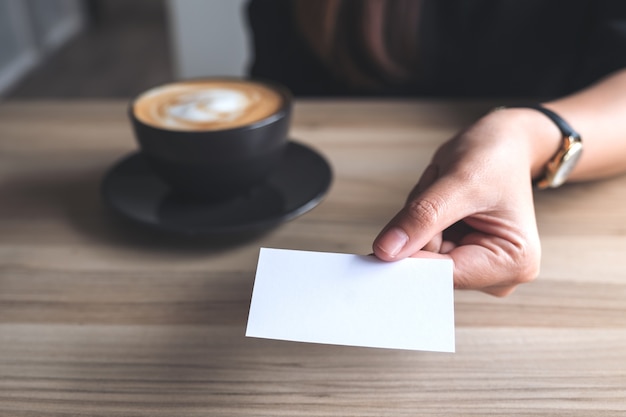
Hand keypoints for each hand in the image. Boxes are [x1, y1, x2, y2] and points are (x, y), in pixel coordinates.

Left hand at [372, 109, 545, 295]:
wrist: (501, 145)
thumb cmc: (494, 158)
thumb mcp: (458, 182)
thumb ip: (422, 218)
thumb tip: (386, 251)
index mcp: (514, 262)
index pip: (446, 275)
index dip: (412, 255)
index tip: (395, 233)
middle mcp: (499, 274)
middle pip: (430, 266)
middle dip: (421, 228)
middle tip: (439, 191)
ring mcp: (477, 266)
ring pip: (419, 253)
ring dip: (419, 219)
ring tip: (444, 191)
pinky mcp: (459, 255)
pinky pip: (418, 244)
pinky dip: (419, 219)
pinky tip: (440, 199)